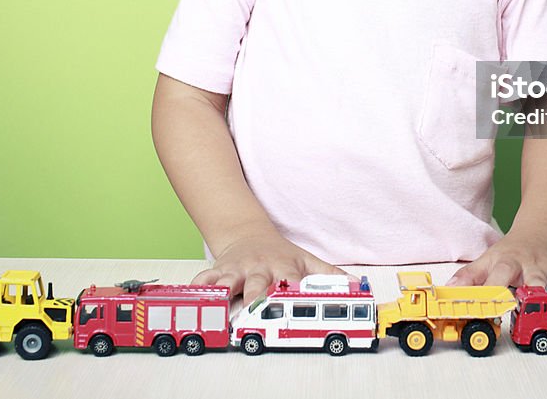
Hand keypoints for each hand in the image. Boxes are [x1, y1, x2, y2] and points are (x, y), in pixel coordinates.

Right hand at [191, 231, 346, 303]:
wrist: (249, 234)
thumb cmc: (281, 253)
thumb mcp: (307, 261)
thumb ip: (329, 275)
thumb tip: (357, 284)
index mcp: (283, 268)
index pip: (290, 281)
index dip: (293, 292)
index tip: (296, 302)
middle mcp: (260, 268)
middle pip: (258, 284)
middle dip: (256, 298)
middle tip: (256, 312)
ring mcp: (238, 269)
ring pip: (228, 281)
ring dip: (223, 292)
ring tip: (218, 305)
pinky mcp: (218, 270)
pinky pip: (204, 279)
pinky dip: (197, 287)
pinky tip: (190, 296)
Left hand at [446, 232, 546, 307]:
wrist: (539, 230)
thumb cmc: (511, 251)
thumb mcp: (486, 259)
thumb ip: (468, 276)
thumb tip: (449, 289)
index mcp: (508, 262)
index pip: (497, 276)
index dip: (493, 290)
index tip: (490, 305)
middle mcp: (531, 266)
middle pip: (533, 281)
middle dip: (535, 294)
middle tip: (538, 308)